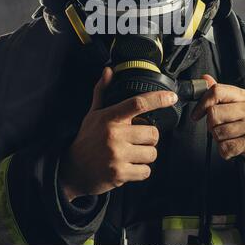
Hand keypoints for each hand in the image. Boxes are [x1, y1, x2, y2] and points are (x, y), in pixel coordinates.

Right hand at [59, 67, 177, 200]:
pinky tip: (130, 166)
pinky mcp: (119, 174)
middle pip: (152, 132)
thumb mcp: (93, 114)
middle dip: (149, 137)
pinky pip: (146, 171)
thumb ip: (102, 92)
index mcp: (109, 117)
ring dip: (146, 154)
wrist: (72, 169)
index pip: (137, 103)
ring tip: (133, 153)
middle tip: (137, 139)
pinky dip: (141, 170)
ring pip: (152, 153)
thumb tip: (108, 71)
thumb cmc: (87, 139)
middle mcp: (114, 135)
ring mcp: (117, 155)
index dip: (158, 99)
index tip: (171, 97)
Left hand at [191, 75, 244, 179]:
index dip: (202, 103)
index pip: (217, 91)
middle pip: (213, 112)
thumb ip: (223, 94)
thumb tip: (205, 78)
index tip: (197, 113)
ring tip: (230, 138)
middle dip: (211, 125)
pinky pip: (225, 147)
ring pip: (217, 131)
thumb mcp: (242, 107)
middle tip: (220, 129)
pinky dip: (225, 152)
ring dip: (218, 139)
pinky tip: (233, 148)